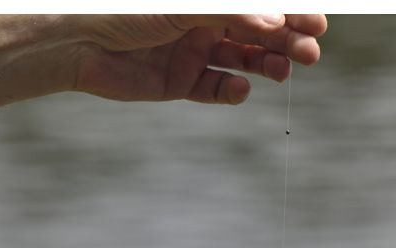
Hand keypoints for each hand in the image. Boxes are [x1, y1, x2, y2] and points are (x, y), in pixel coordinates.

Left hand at [71, 14, 326, 104]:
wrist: (77, 40)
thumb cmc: (127, 8)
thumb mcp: (186, 4)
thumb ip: (232, 11)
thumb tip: (277, 21)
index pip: (260, 5)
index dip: (292, 12)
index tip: (318, 24)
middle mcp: (203, 20)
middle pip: (257, 31)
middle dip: (286, 40)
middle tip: (310, 54)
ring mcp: (192, 51)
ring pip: (240, 60)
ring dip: (266, 64)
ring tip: (284, 71)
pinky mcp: (178, 82)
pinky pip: (213, 88)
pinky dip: (230, 90)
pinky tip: (241, 87)